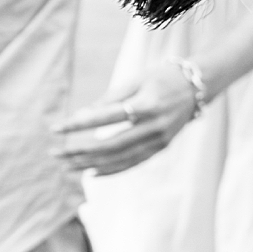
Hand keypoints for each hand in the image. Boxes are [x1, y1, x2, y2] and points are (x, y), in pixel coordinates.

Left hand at [51, 61, 200, 174]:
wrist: (197, 88)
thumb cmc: (162, 78)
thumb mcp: (136, 80)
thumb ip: (110, 99)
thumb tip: (82, 116)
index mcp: (147, 105)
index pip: (105, 118)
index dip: (79, 124)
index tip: (56, 128)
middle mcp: (154, 126)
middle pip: (110, 144)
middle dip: (80, 151)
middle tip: (55, 154)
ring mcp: (160, 140)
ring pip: (120, 158)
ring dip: (91, 164)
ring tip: (68, 166)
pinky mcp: (162, 148)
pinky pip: (133, 163)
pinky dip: (112, 169)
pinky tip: (92, 173)